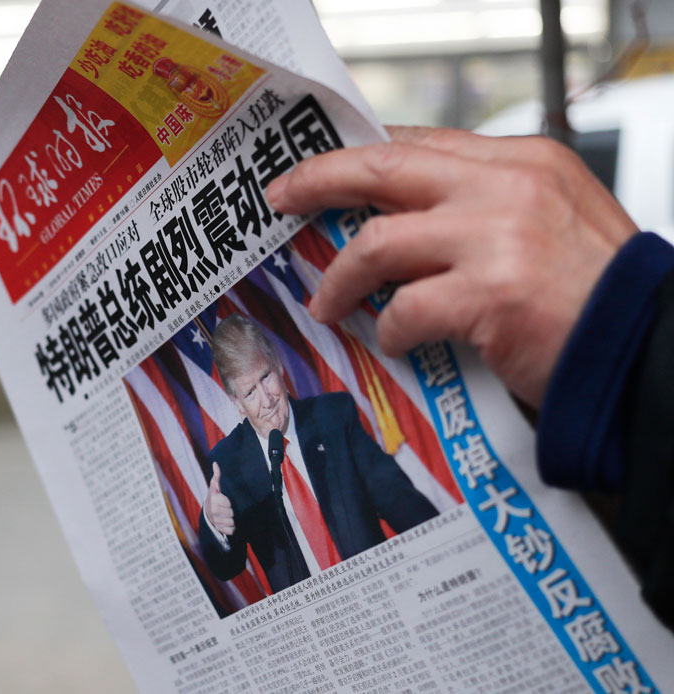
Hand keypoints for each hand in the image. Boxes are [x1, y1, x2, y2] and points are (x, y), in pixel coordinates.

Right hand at [205, 462, 234, 535]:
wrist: (207, 512)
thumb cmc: (213, 497)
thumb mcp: (214, 486)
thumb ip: (217, 475)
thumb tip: (215, 463)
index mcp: (213, 500)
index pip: (228, 503)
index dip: (229, 502)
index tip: (225, 501)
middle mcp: (213, 511)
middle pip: (231, 513)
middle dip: (231, 511)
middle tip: (227, 509)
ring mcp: (215, 521)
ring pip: (232, 522)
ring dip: (232, 520)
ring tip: (227, 516)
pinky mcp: (218, 529)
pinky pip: (231, 530)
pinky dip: (231, 528)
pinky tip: (227, 523)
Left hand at [265, 126, 637, 406]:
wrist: (646, 348)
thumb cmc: (595, 294)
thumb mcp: (548, 220)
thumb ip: (482, 206)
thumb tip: (404, 219)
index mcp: (520, 163)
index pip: (419, 143)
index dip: (359, 155)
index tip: (320, 170)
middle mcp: (506, 187)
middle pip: (384, 168)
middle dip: (320, 180)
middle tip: (281, 198)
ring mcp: (497, 237)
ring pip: (377, 243)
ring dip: (340, 279)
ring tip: (327, 304)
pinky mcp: (490, 294)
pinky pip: (405, 308)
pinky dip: (389, 329)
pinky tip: (395, 342)